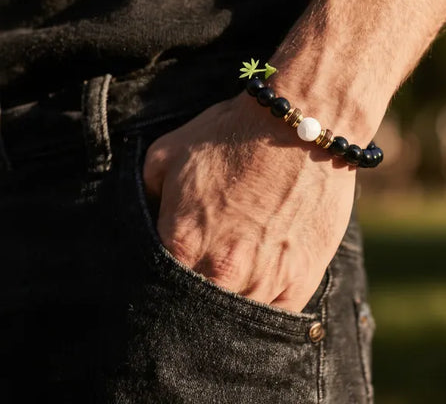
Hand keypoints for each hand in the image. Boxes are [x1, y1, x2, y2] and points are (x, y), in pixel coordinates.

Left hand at [142, 93, 356, 311]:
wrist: (301, 125)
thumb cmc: (234, 134)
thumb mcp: (168, 151)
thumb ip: (144, 192)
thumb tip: (144, 217)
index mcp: (180, 243)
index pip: (153, 288)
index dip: (154, 282)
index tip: (162, 274)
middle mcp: (220, 272)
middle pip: (193, 312)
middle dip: (189, 301)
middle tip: (195, 281)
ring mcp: (263, 281)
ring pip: (235, 320)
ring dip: (228, 305)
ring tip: (228, 282)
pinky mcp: (300, 281)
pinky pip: (275, 318)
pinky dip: (264, 308)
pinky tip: (258, 288)